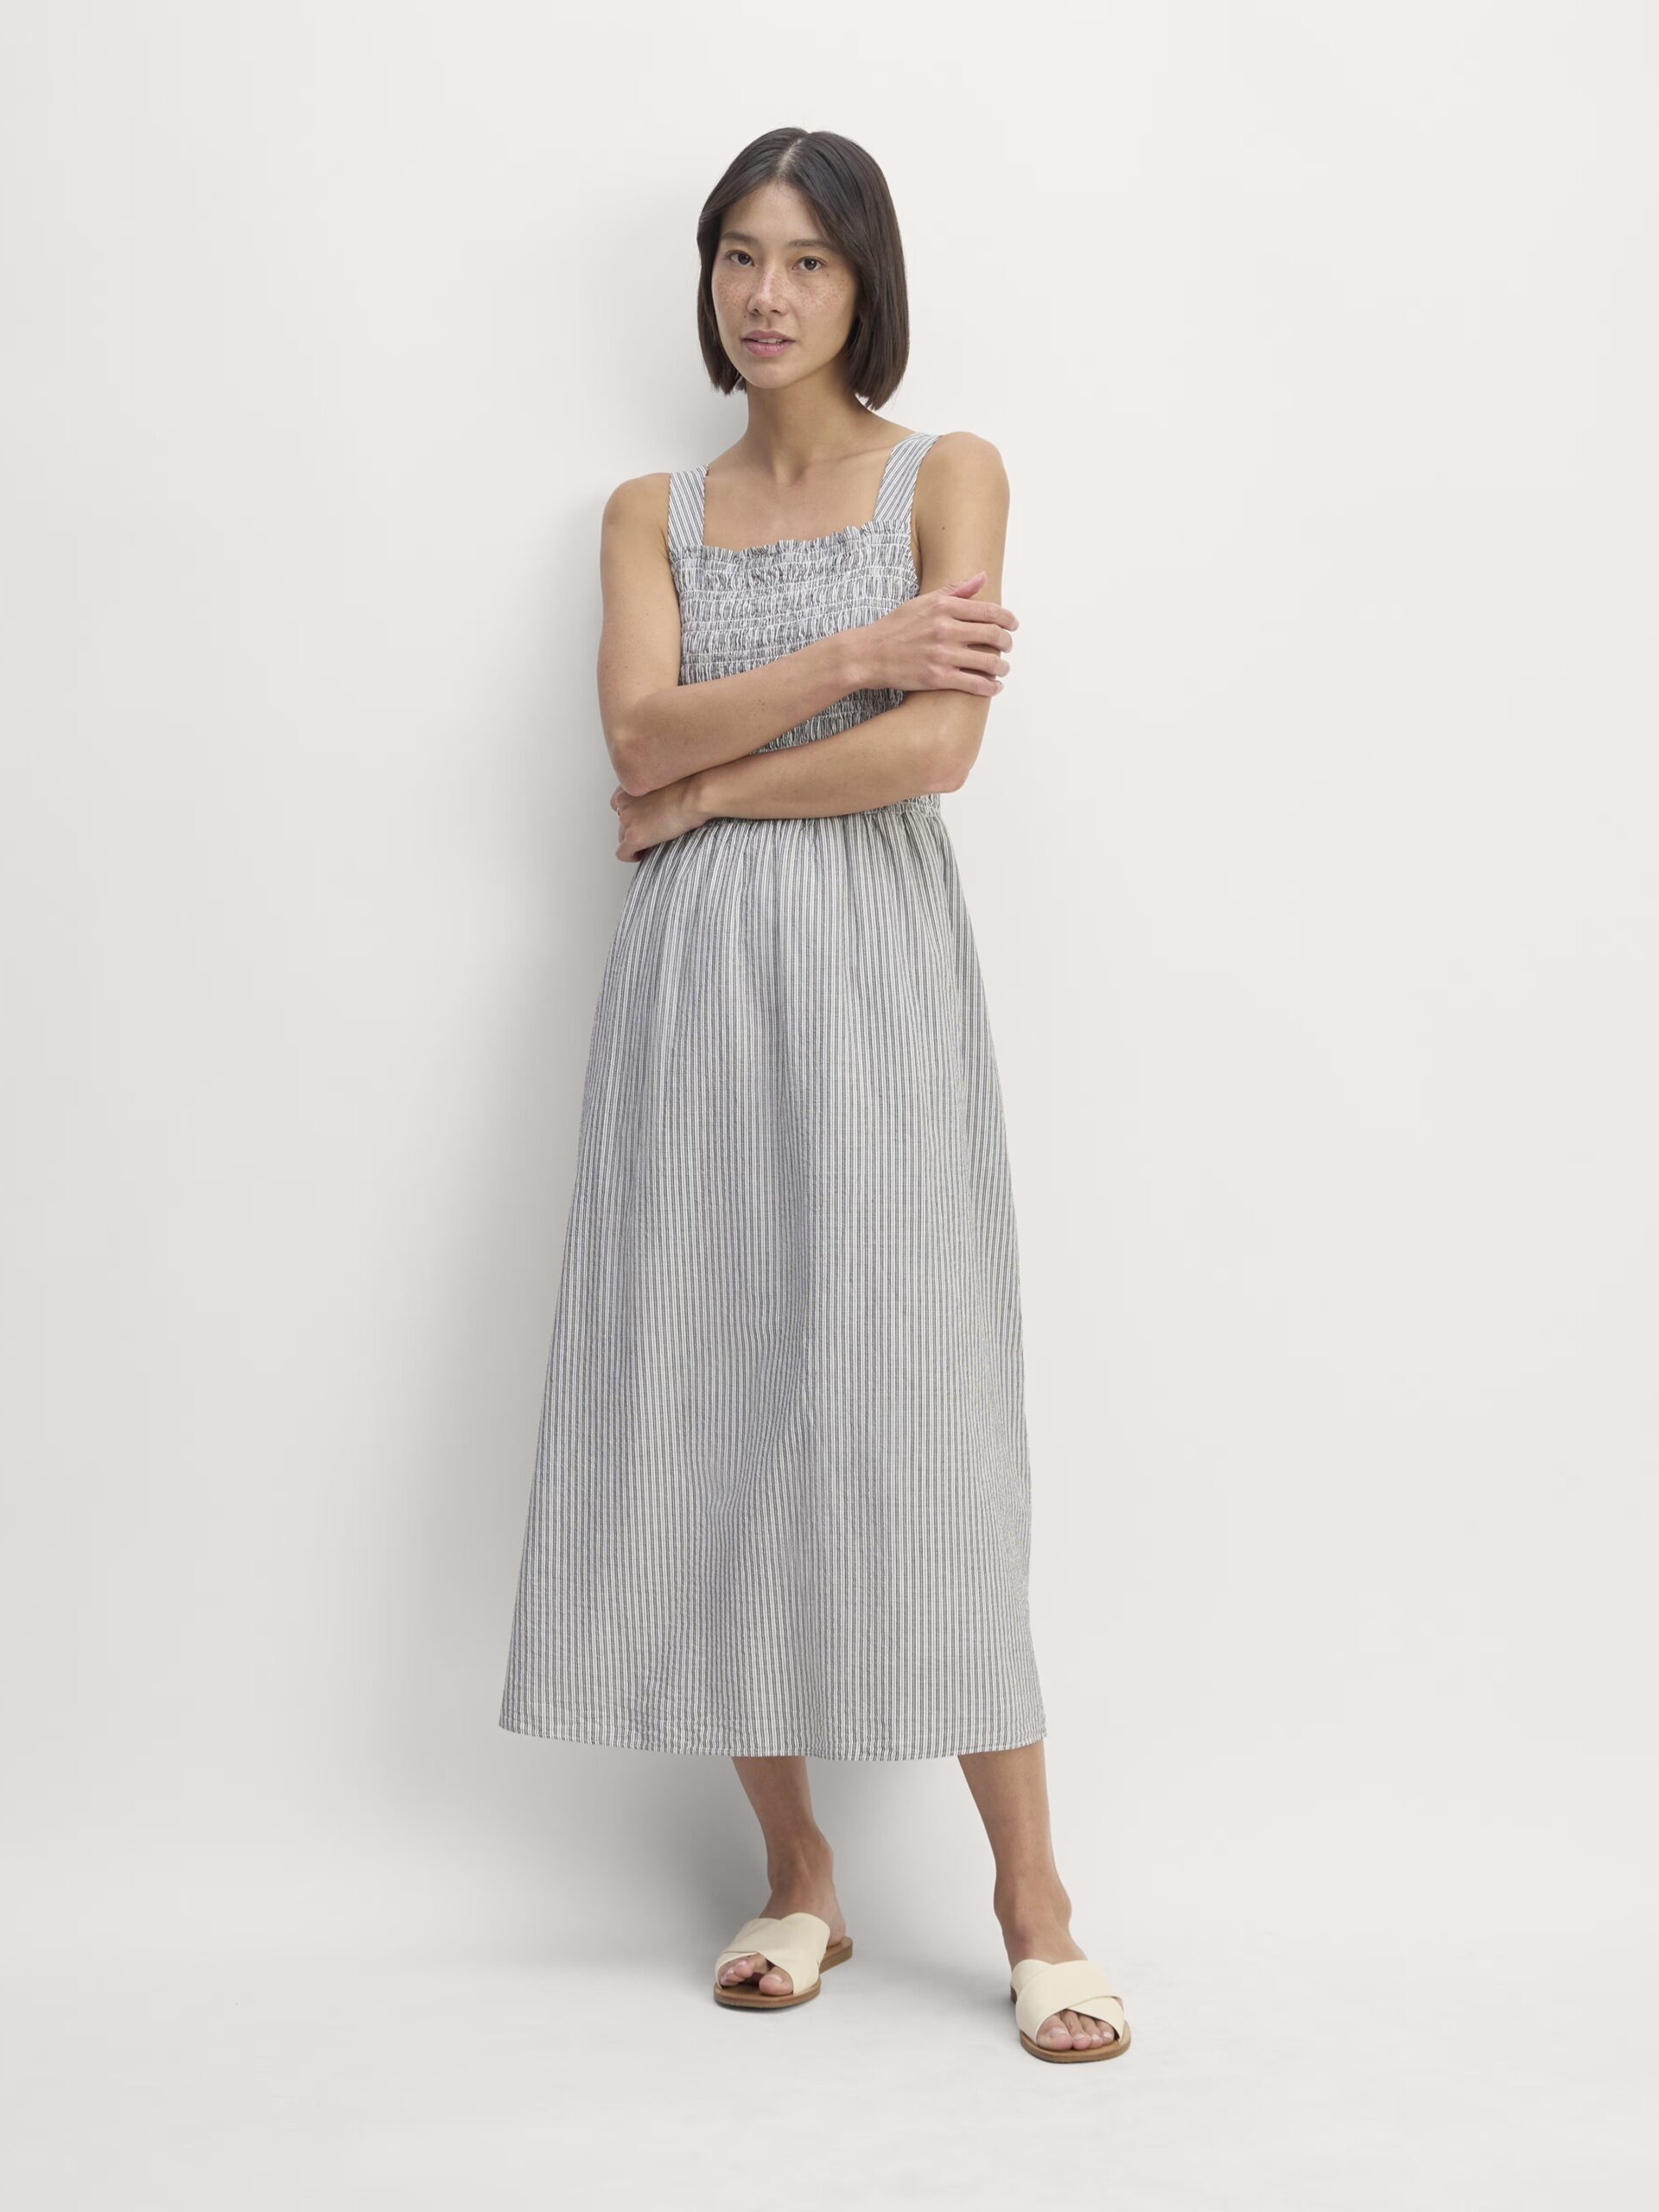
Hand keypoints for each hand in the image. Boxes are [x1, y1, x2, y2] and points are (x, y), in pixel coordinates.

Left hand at [611, 775, 706, 861]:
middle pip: (622, 821)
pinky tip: (643, 854)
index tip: (644, 818)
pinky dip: (631, 856)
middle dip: (635, 827)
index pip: (620, 803)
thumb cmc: (688, 787)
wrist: (693, 797)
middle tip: (651, 832)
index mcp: (630, 787)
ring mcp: (627, 820)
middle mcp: (624, 802)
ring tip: (650, 844)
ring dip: (634, 840)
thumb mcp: (665, 781)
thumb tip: (660, 802)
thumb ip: (655, 791)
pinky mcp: (634, 837)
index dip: (633, 813)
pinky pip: (623, 853)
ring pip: (622, 836)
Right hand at [849, 573, 1016, 695]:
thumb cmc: (895, 627)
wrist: (869, 654)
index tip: (1013, 625)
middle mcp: (945, 629)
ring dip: (1001, 667)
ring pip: (987, 661)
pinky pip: (974, 683)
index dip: (1007, 619)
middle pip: (992, 635)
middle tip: (1008, 646)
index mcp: (944, 607)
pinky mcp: (938, 677)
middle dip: (1006, 643)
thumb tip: (982, 578)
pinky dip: (990, 687)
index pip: (989, 611)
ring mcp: (942, 655)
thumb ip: (955, 590)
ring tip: (1002, 668)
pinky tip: (994, 687)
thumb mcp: (923, 602)